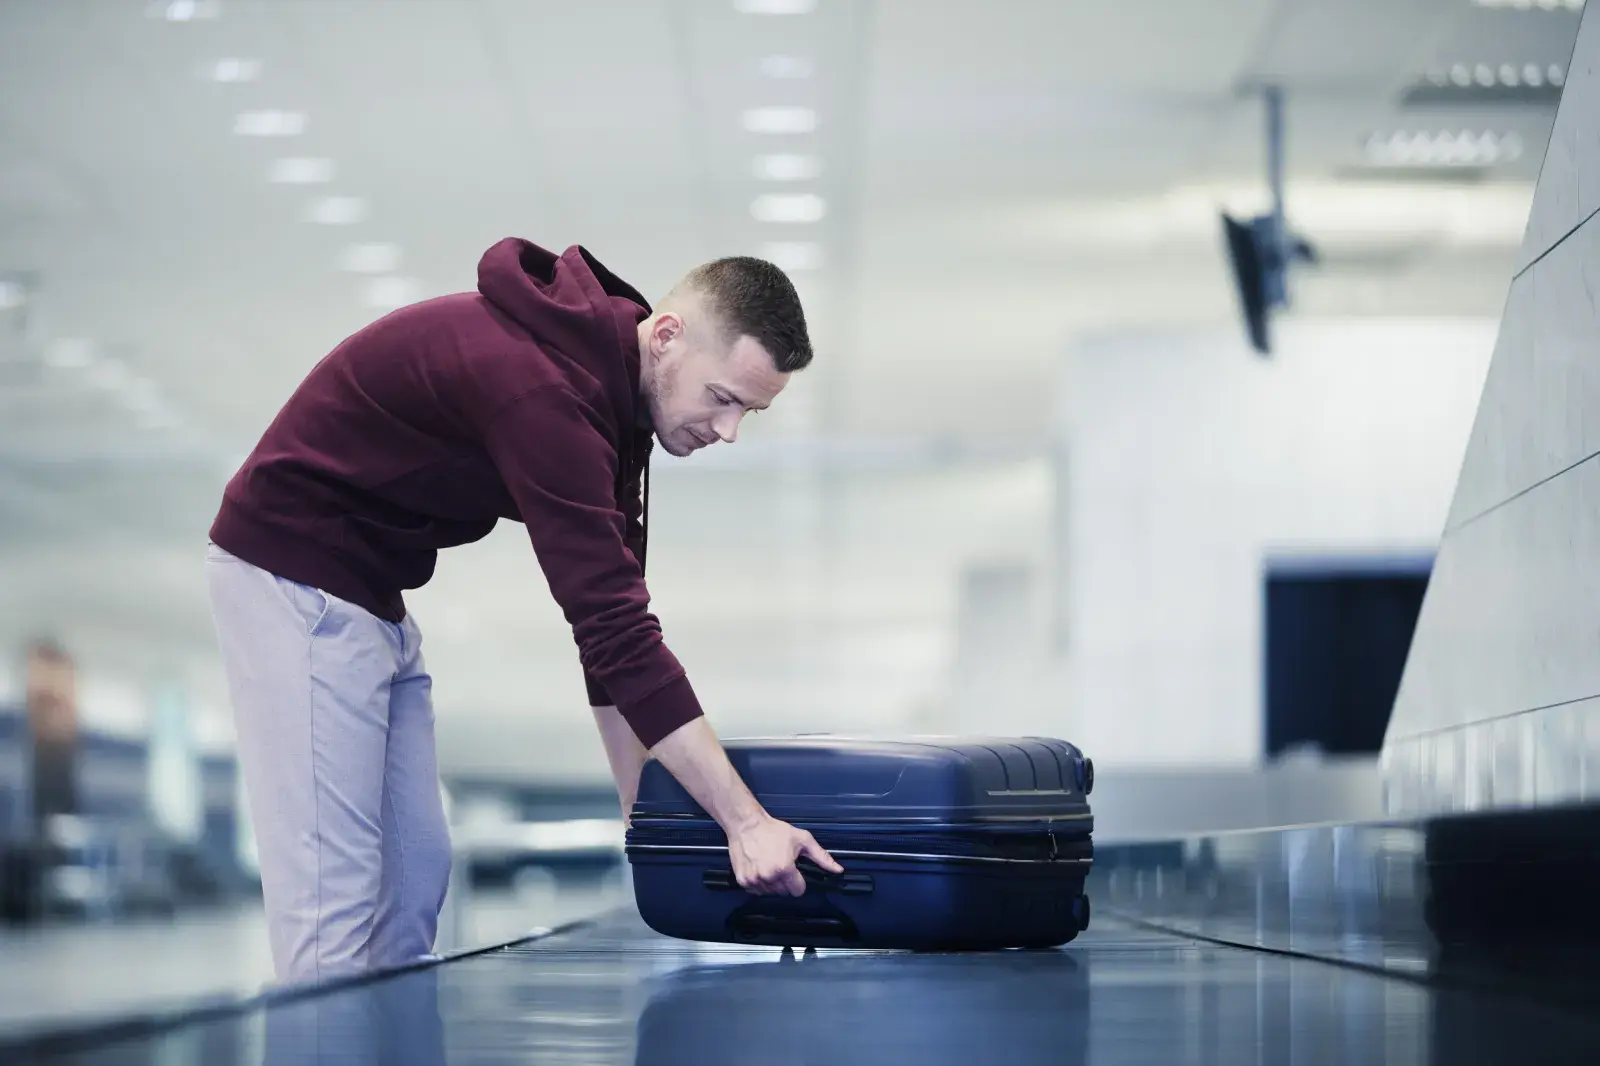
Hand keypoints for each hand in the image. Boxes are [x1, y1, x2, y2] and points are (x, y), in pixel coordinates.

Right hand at [727, 816, 842, 895]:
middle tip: (780, 864)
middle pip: (784, 892)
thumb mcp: (802, 839)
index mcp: (784, 869)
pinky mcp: (743, 881)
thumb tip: (837, 869)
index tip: (794, 872)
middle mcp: (769, 877)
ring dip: (772, 883)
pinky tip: (759, 868)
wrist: (746, 824)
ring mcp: (754, 880)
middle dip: (785, 881)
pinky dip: (759, 882)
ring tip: (769, 864)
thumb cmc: (773, 830)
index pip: (798, 891)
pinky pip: (756, 891)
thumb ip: (821, 857)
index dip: (799, 882)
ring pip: (770, 892)